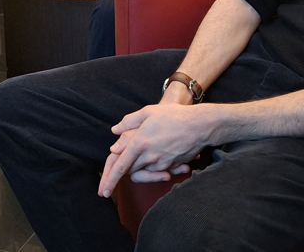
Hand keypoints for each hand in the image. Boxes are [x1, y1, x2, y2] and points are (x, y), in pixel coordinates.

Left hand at [97, 103, 212, 197]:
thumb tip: (115, 132)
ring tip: (144, 159)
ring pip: (143, 172)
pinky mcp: (171, 166)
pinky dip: (154, 168)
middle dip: (121, 177)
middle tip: (112, 181)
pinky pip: (157, 171)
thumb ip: (129, 122)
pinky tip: (158, 157)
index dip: (110, 179)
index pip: (120, 165)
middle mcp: (149, 156)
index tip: (103, 192)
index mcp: (140, 142)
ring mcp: (161, 163)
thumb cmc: (174, 115)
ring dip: (140, 169)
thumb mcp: (148, 112)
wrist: (200, 125)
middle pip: (130, 171)